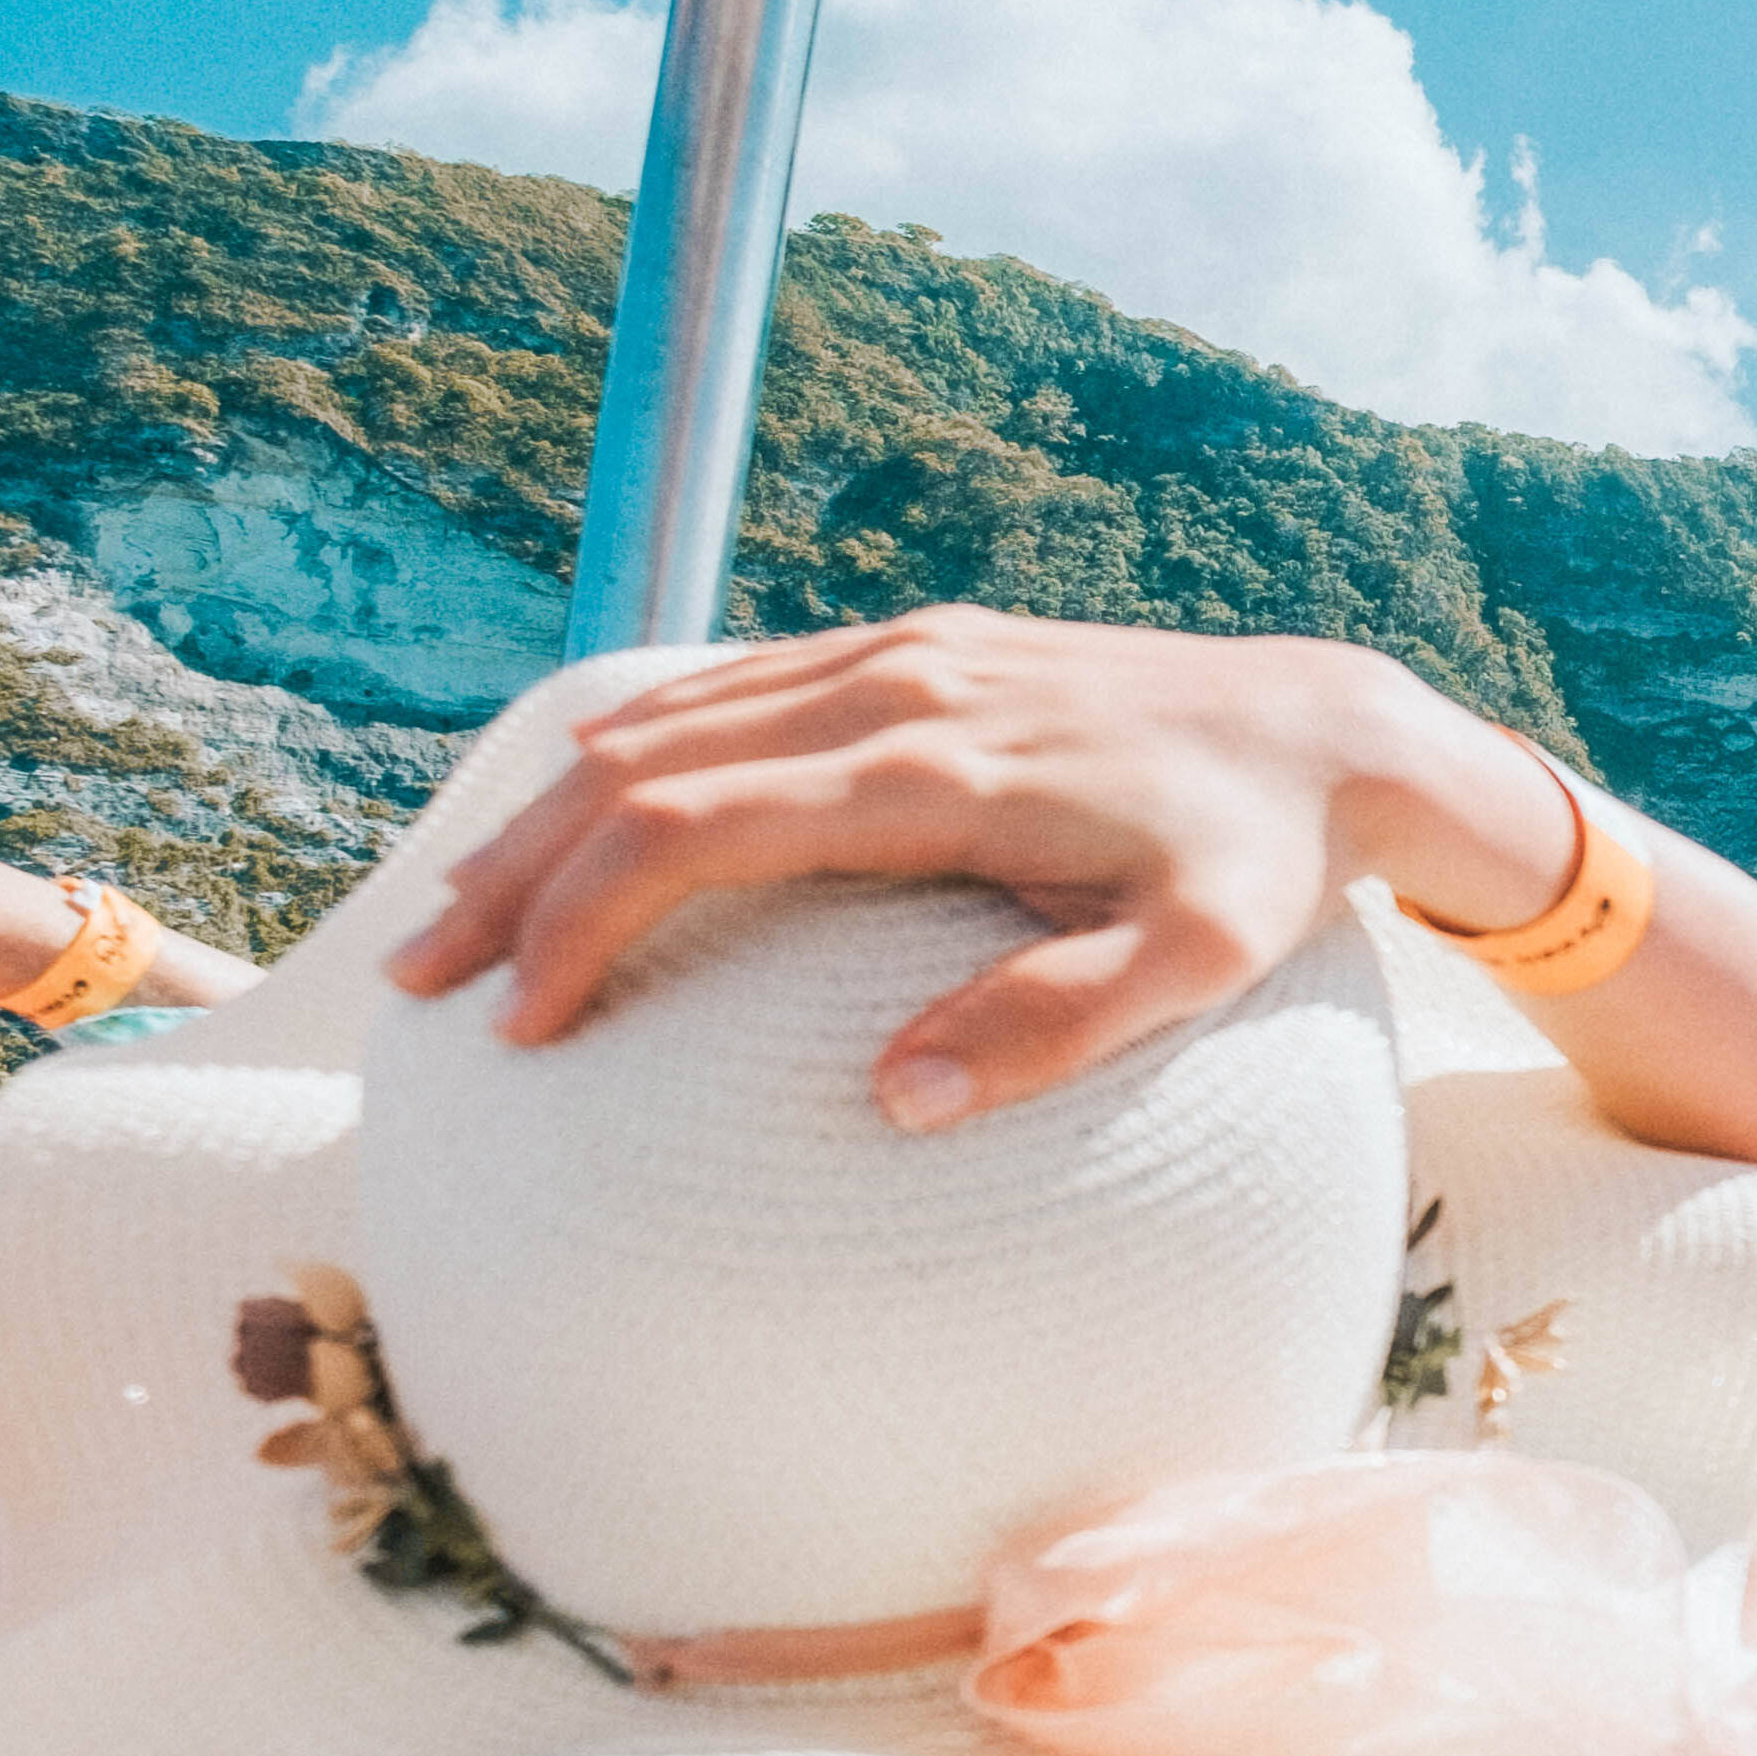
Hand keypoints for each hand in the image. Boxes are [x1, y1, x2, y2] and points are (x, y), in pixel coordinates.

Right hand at [384, 611, 1576, 1128]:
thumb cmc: (1263, 865)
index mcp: (934, 769)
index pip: (692, 831)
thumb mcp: (1192, 964)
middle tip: (422, 986)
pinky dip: (637, 754)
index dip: (583, 923)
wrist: (1334, 727)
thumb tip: (894, 1107)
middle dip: (516, 872)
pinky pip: (740, 689)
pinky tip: (586, 819)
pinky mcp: (922, 647)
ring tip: (466, 917)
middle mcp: (896, 686)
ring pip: (672, 718)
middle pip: (641, 767)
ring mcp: (903, 654)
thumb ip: (1052, 1030)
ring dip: (553, 812)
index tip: (523, 1028)